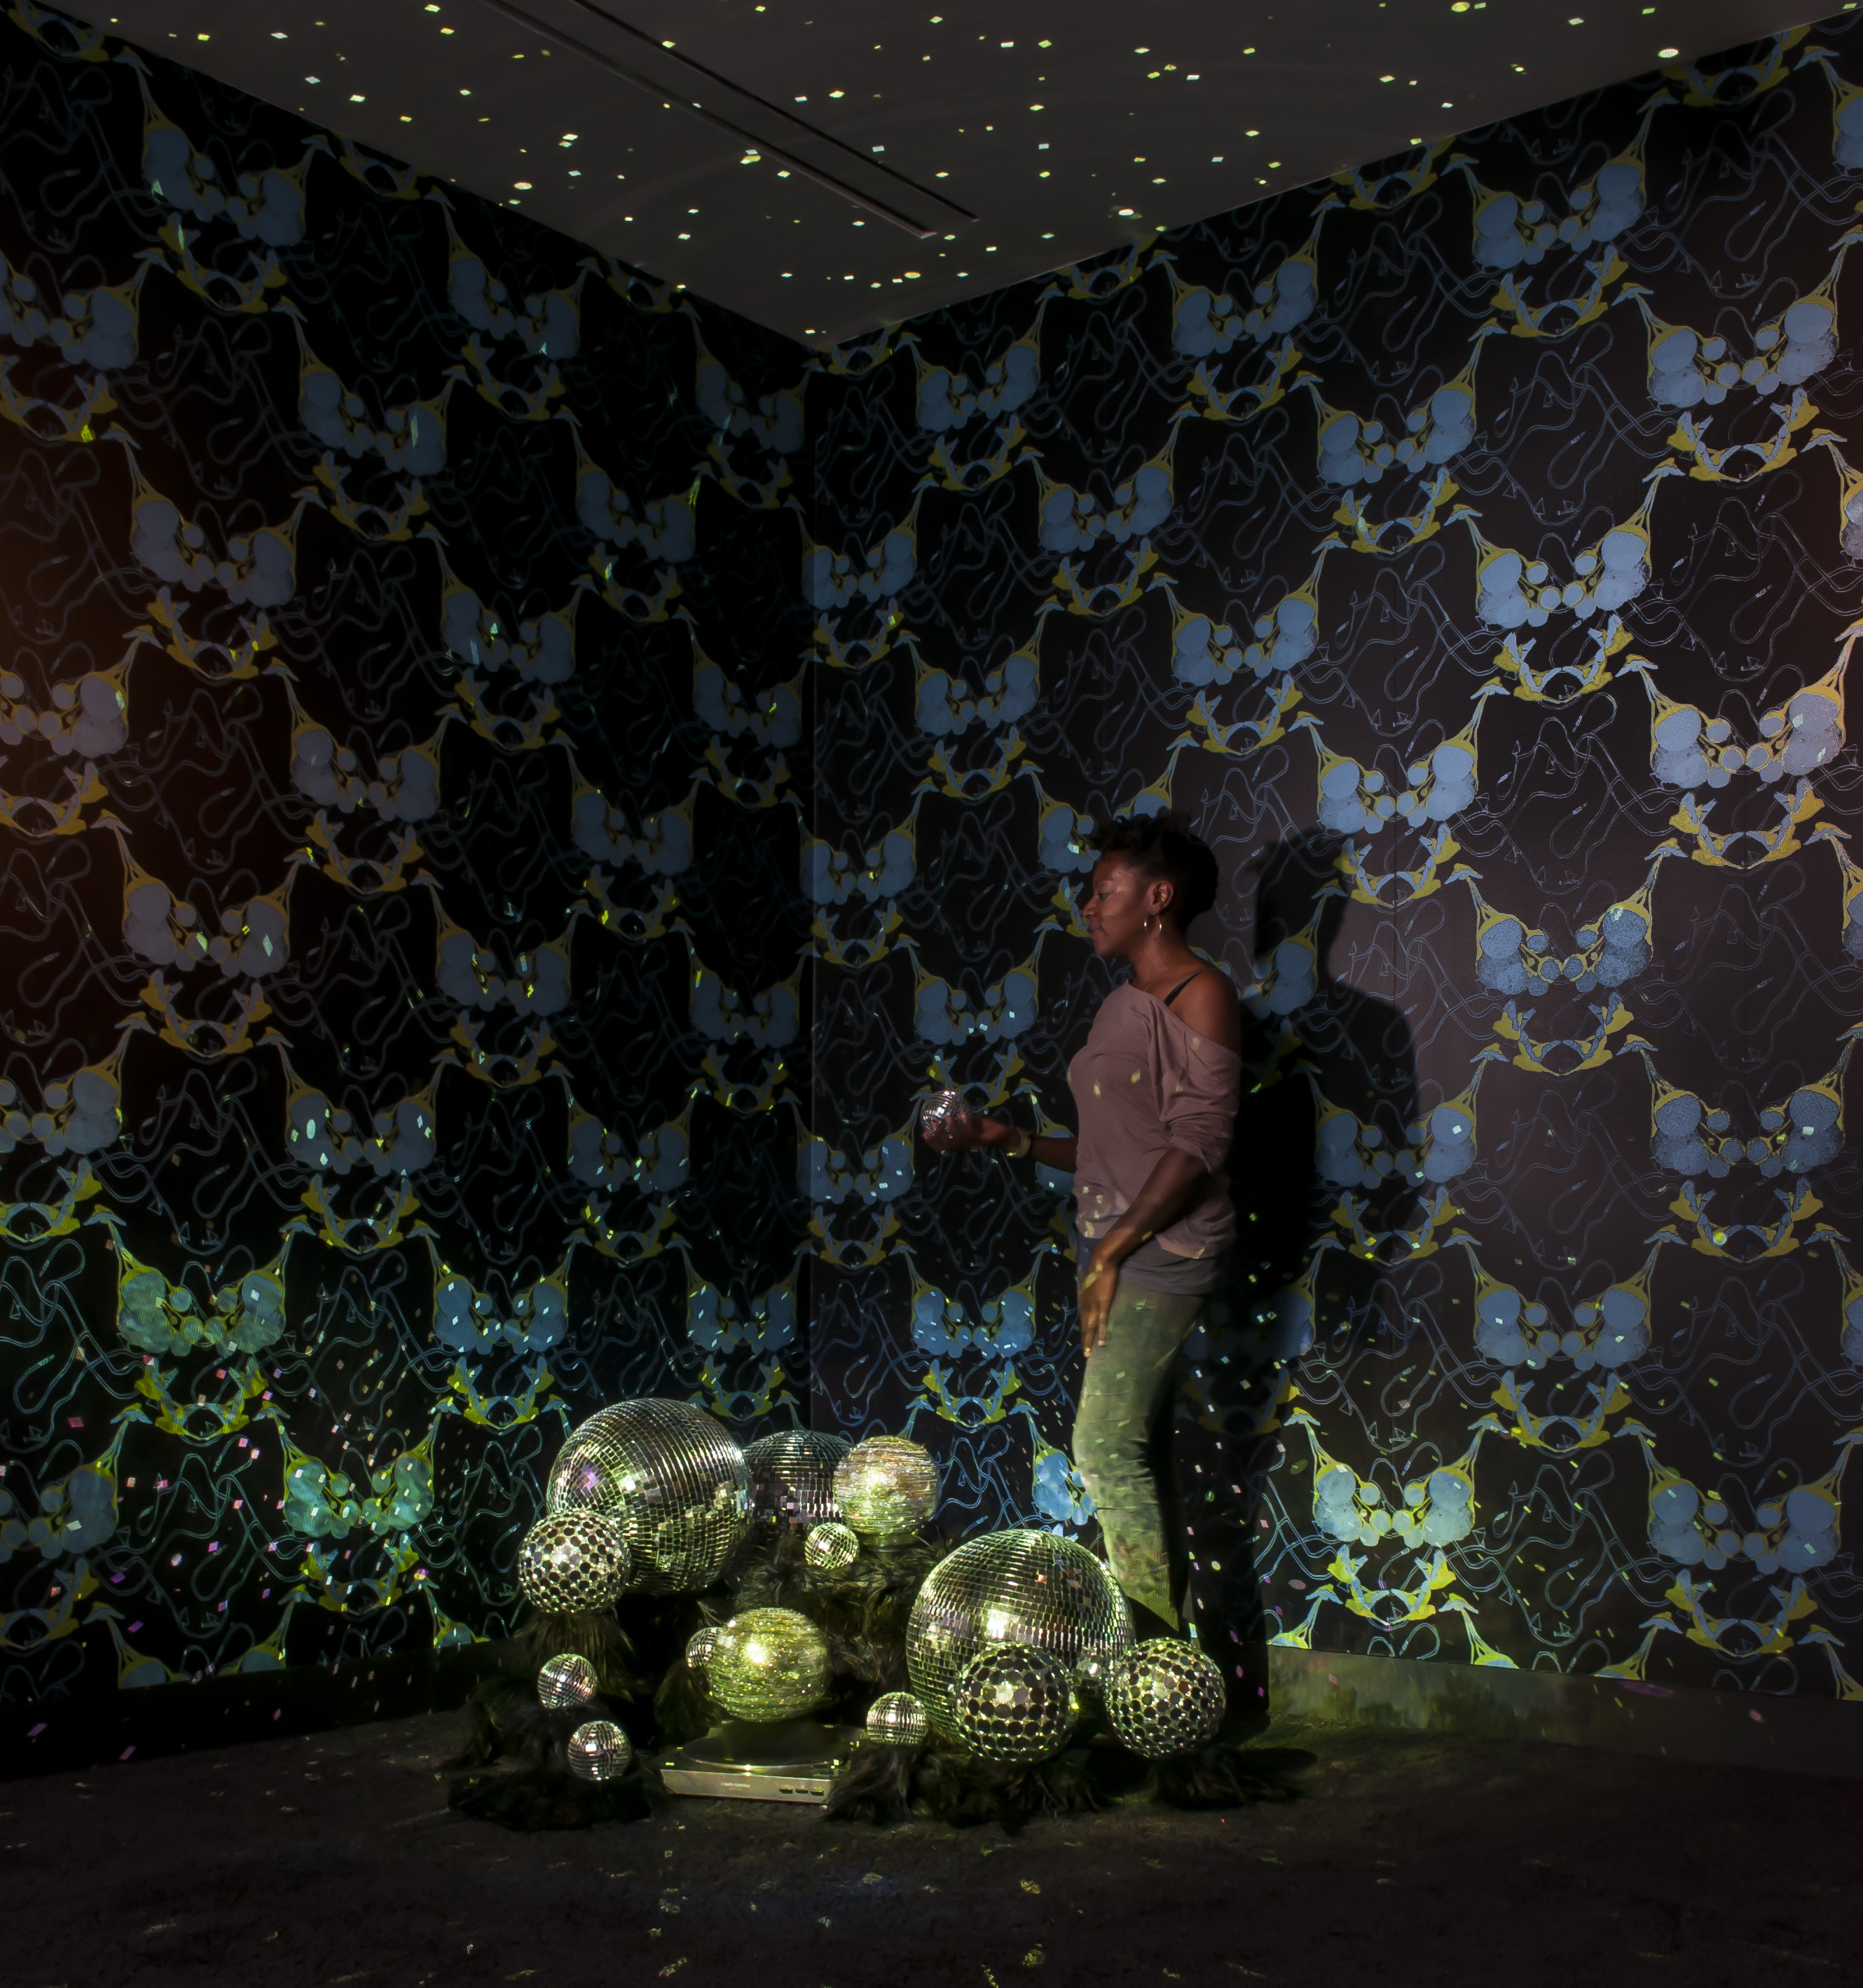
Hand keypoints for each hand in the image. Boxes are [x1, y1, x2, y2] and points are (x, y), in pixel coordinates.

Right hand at [921, 1110, 1005, 1154]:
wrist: (1004, 1133)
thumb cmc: (987, 1128)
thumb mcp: (972, 1123)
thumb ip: (962, 1121)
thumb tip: (948, 1112)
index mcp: (961, 1144)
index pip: (944, 1147)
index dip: (933, 1143)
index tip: (924, 1133)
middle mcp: (966, 1147)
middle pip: (948, 1146)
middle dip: (939, 1136)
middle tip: (934, 1123)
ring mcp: (974, 1145)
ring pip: (959, 1140)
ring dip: (952, 1128)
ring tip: (948, 1116)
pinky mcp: (982, 1141)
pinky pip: (971, 1134)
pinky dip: (965, 1123)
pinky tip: (963, 1114)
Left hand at [1078, 1240, 1122, 1356]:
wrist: (1102, 1263)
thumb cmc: (1097, 1271)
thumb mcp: (1090, 1285)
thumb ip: (1090, 1293)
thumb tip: (1091, 1299)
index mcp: (1083, 1301)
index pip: (1082, 1320)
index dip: (1083, 1332)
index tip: (1083, 1343)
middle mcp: (1085, 1305)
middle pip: (1084, 1326)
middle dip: (1084, 1341)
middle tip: (1085, 1355)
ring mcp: (1093, 1306)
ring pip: (1090, 1327)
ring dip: (1089, 1341)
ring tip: (1089, 1354)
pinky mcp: (1103, 1304)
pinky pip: (1102, 1321)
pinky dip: (1101, 1332)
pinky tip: (1101, 1342)